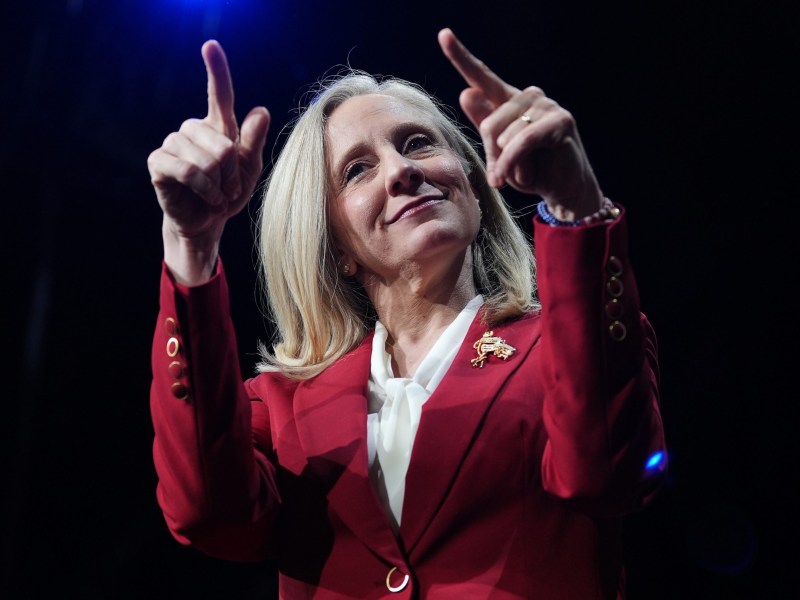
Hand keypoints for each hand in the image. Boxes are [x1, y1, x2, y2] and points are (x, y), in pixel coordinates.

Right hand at [147, 40, 269, 282]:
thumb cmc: (229, 195)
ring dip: (220, 184)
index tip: (210, 46)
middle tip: (231, 189)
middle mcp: (193, 130)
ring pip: (206, 158)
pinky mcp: (158, 163)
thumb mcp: (250, 171)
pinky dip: (204, 188)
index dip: (216, 70)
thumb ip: (253, 143)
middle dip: (233, 172)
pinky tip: (207, 199)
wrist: (207, 224)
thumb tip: (261, 111)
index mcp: (218, 127)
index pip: (218, 95)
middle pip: (223, 143)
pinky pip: (187, 170)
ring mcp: (173, 144)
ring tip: (219, 196)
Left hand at [438, 28, 602, 220]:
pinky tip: (518, 177)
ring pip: (505, 135)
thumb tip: (467, 92)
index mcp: (508, 101)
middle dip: (492, 155)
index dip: (461, 57)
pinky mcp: (560, 121)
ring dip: (507, 163)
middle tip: (503, 172)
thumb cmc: (530, 170)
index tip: (443, 35)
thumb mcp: (499, 152)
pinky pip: (522, 142)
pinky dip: (514, 162)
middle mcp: (527, 96)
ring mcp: (546, 106)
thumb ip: (484, 124)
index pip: (481, 77)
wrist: (563, 190)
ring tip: (522, 172)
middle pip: (488, 123)